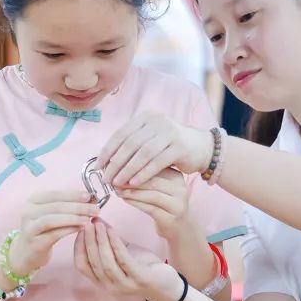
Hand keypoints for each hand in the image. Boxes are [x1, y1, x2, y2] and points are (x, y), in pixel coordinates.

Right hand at [6, 189, 99, 276]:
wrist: (26, 252)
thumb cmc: (43, 230)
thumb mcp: (51, 214)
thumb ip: (66, 205)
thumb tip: (90, 198)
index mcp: (33, 200)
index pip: (55, 194)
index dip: (72, 194)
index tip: (89, 196)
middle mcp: (28, 212)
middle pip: (56, 206)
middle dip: (78, 207)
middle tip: (95, 209)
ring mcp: (30, 228)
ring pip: (53, 219)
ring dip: (73, 218)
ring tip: (88, 219)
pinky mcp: (35, 243)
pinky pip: (54, 234)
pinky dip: (68, 230)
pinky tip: (81, 228)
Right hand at [74, 218, 184, 300]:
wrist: (166, 285)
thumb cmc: (142, 268)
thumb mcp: (122, 254)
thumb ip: (109, 240)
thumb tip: (96, 221)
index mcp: (102, 281)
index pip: (82, 266)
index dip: (78, 247)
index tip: (79, 229)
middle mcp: (110, 286)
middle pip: (92, 263)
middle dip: (88, 241)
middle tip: (87, 223)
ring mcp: (124, 285)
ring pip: (106, 263)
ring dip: (100, 242)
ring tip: (98, 225)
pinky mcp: (139, 279)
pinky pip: (124, 260)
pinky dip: (115, 244)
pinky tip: (112, 231)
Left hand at [96, 112, 212, 186]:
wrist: (201, 147)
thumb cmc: (169, 147)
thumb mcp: (149, 140)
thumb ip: (130, 145)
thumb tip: (105, 160)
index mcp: (145, 118)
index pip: (121, 134)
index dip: (108, 151)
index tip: (98, 166)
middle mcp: (157, 121)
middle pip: (130, 144)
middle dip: (115, 163)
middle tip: (106, 178)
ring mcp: (170, 133)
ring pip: (142, 154)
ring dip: (127, 170)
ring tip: (117, 183)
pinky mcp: (179, 147)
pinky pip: (156, 162)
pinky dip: (143, 173)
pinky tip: (134, 183)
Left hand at [116, 167, 188, 239]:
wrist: (179, 226)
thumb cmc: (163, 203)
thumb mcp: (159, 186)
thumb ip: (145, 175)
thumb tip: (120, 166)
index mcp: (177, 176)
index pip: (154, 166)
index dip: (134, 166)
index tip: (117, 167)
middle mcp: (180, 188)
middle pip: (153, 181)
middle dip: (131, 180)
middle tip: (115, 180)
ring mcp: (177, 204)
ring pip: (152, 195)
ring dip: (131, 192)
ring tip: (117, 190)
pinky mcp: (171, 218)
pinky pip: (150, 208)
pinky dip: (135, 203)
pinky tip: (125, 199)